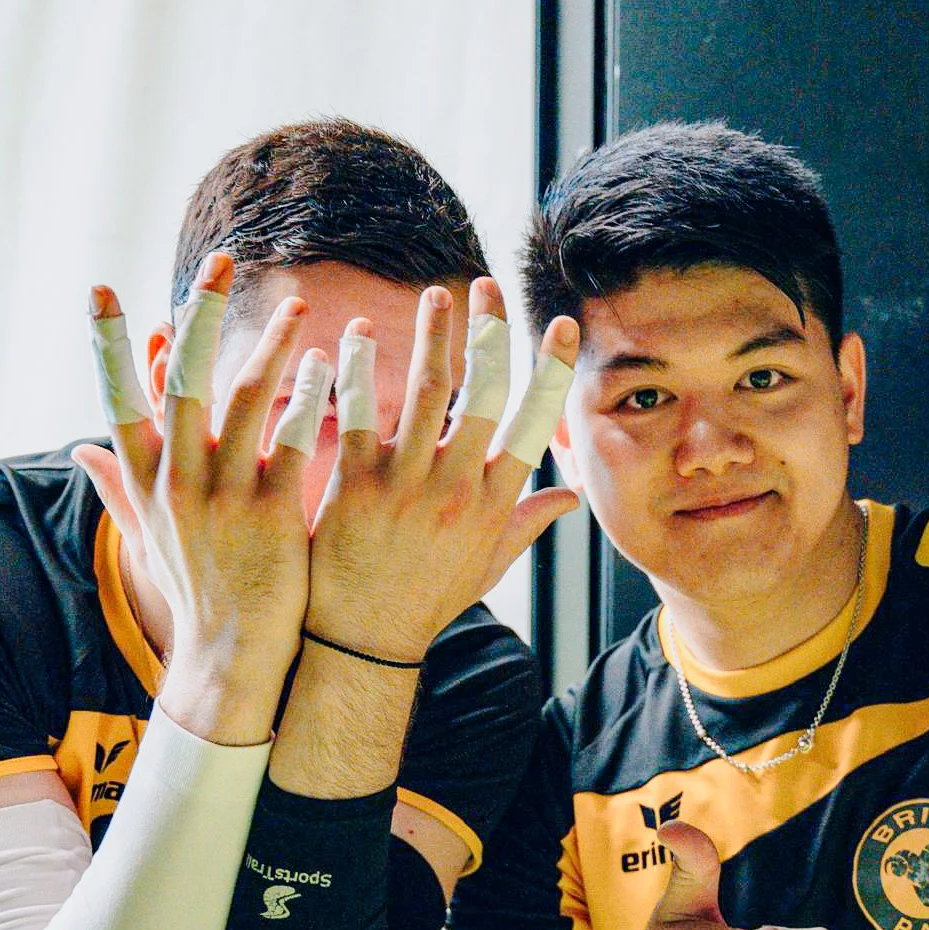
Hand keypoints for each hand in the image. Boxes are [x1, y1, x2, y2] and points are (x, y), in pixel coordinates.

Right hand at [74, 254, 311, 742]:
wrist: (235, 656)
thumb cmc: (199, 589)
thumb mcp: (149, 536)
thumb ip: (118, 486)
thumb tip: (81, 447)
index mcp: (147, 481)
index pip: (118, 398)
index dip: (108, 345)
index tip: (102, 289)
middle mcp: (178, 482)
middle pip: (183, 380)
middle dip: (200, 314)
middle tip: (220, 259)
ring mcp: (225, 497)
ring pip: (243, 399)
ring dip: (270, 344)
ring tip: (299, 305)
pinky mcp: (273, 514)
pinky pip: (293, 439)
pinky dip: (309, 397)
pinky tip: (329, 364)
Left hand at [304, 277, 578, 660]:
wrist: (363, 641)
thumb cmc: (426, 602)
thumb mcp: (487, 566)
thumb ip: (527, 523)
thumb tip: (572, 495)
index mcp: (492, 505)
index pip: (532, 424)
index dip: (551, 370)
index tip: (561, 325)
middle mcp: (456, 490)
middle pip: (483, 394)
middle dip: (490, 334)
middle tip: (487, 288)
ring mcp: (406, 486)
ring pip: (426, 392)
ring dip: (432, 336)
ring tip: (435, 296)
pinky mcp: (356, 486)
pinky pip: (359, 413)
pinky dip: (358, 370)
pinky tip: (356, 335)